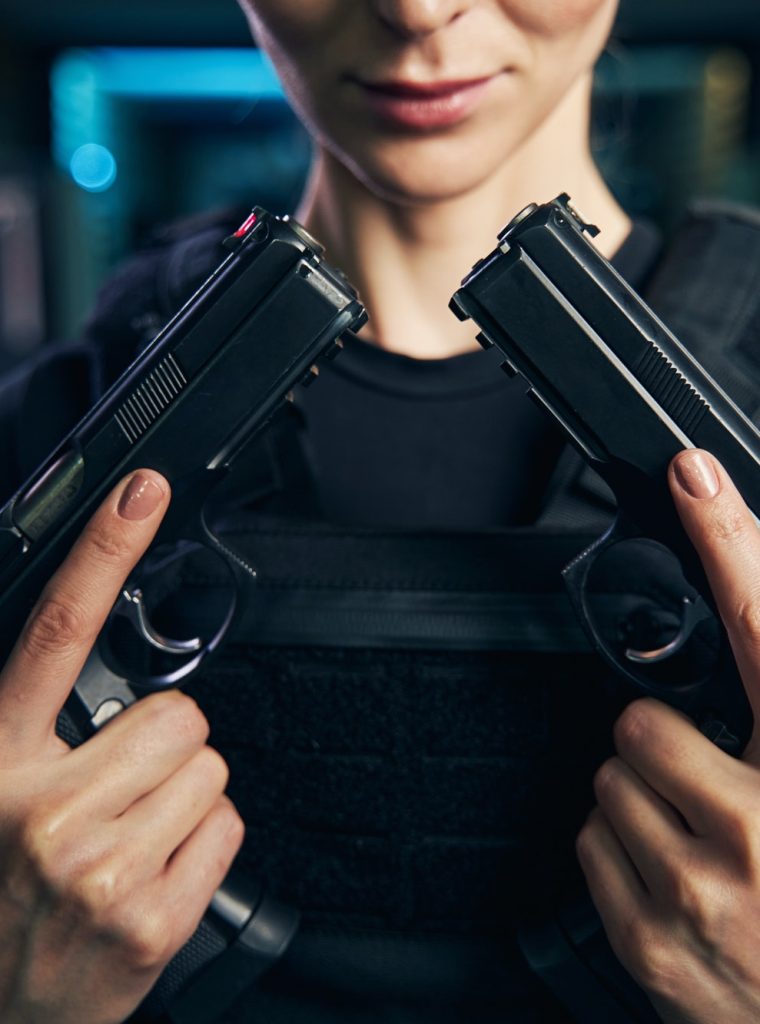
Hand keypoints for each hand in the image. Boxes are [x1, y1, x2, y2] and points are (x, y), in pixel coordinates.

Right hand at [0, 470, 243, 1023]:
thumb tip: (116, 680)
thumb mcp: (3, 797)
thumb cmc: (3, 899)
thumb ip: (50, 729)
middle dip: (166, 745)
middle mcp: (43, 806)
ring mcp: (98, 865)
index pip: (54, 630)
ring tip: (130, 842)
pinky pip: (227, 826)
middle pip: (180, 712)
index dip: (102, 550)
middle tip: (120, 796)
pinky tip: (154, 877)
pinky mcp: (149, 916)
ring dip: (184, 797)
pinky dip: (204, 844)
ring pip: (210, 767)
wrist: (7, 1016)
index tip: (140, 490)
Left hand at [576, 449, 759, 1023]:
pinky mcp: (653, 944)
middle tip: (714, 787)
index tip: (694, 476)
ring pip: (608, 781)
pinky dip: (623, 851)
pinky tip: (679, 881)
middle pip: (642, 720)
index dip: (730, 542)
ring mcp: (704, 896)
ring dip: (646, 800)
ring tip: (703, 842)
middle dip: (667, 743)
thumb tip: (742, 628)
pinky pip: (590, 842)